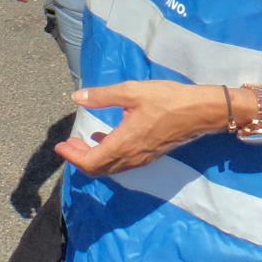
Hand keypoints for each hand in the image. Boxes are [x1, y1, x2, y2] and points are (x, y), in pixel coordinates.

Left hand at [54, 81, 220, 177]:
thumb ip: (102, 96)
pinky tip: (104, 139)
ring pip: (111, 168)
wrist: (201, 112)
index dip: (72, 156)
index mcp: (124, 143)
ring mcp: (143, 158)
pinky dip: (107, 156)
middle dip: (79, 159)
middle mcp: (132, 157)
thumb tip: (77, 98)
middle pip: (99, 169)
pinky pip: (122, 163)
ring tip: (81, 142)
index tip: (60, 146)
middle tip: (67, 144)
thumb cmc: (167, 99)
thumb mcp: (132, 92)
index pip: (91, 161)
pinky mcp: (150, 155)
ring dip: (93, 159)